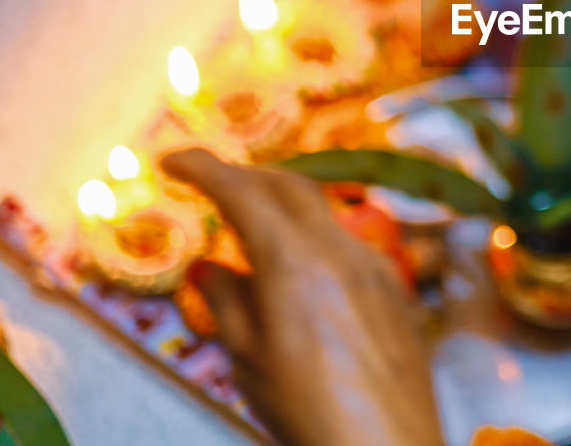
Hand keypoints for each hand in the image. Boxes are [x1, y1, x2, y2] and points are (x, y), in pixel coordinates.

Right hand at [161, 149, 442, 445]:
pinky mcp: (396, 287)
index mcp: (294, 261)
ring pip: (324, 211)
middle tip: (211, 181)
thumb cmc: (308, 410)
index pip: (242, 191)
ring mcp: (375, 264)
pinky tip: (301, 266)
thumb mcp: (246, 359)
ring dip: (284, 203)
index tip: (174, 159)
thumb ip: (226, 300)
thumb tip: (208, 265)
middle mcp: (340, 249)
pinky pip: (350, 242)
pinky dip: (316, 235)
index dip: (204, 167)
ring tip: (252, 221)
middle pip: (290, 184)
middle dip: (247, 173)